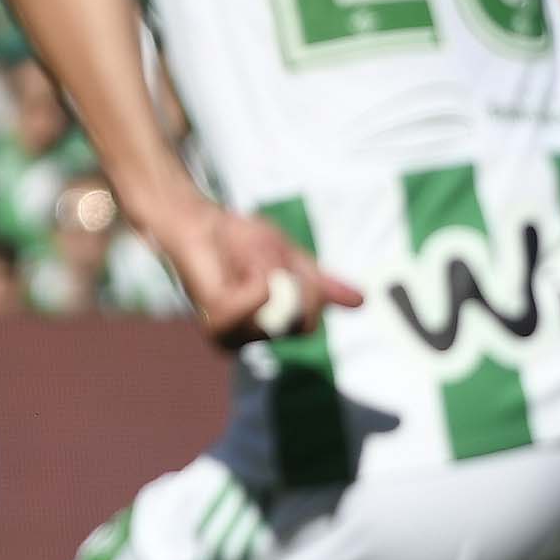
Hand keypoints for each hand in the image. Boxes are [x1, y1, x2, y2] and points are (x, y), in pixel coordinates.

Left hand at [149, 200, 362, 345]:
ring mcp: (233, 333)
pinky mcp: (218, 321)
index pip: (308, 323)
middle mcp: (250, 338)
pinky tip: (238, 268)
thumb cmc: (237, 241)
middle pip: (300, 322)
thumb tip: (362, 301)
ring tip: (247, 261)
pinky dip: (258, 277)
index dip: (304, 287)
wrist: (196, 221)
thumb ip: (321, 284)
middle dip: (291, 279)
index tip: (280, 262)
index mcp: (268, 327)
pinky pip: (260, 302)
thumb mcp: (290, 260)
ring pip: (283, 311)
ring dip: (272, 273)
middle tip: (261, 256)